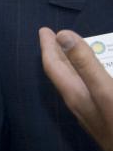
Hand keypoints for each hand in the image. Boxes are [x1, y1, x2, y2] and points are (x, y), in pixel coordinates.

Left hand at [39, 27, 112, 150]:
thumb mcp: (105, 91)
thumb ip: (85, 65)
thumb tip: (62, 35)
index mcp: (75, 96)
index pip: (53, 66)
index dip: (48, 46)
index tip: (44, 30)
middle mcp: (80, 105)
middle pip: (64, 74)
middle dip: (60, 54)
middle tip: (56, 37)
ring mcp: (93, 114)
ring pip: (79, 84)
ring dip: (77, 66)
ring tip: (78, 52)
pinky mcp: (106, 119)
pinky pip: (95, 93)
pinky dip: (94, 78)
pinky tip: (102, 78)